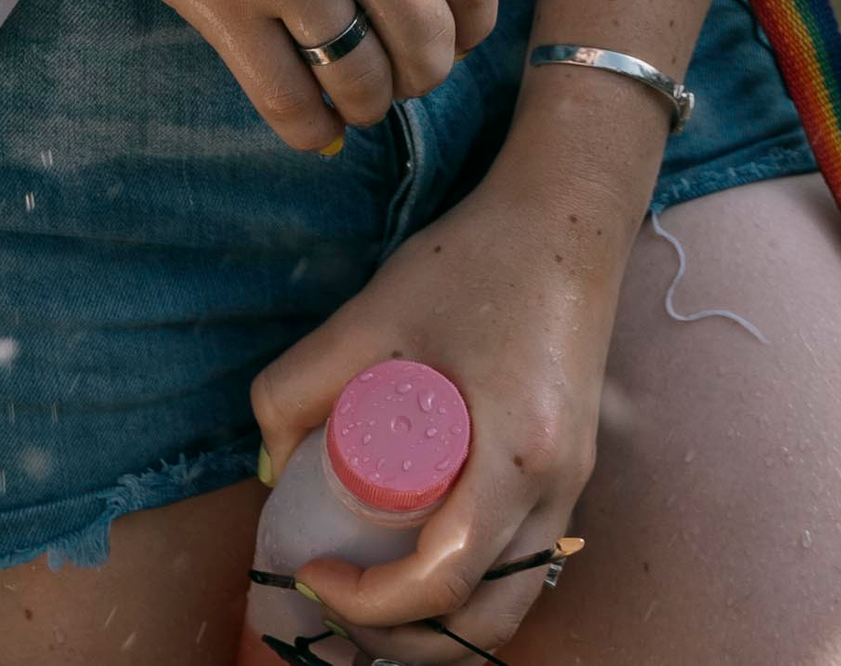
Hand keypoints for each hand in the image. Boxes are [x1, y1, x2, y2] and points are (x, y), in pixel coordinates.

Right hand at [73, 0, 497, 149]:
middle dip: (422, 74)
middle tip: (399, 71)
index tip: (454, 39)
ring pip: (364, 83)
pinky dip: (311, 128)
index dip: (470, 29)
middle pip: (429, 43)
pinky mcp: (222, 4)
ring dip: (367, 104)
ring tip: (353, 93)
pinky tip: (313, 122)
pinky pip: (288, 100)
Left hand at [251, 140, 641, 658]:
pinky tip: (413, 571)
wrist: (567, 217)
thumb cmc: (477, 258)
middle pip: (484, 623)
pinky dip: (464, 597)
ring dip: (434, 631)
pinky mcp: (569, 479)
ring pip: (508, 609)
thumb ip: (302, 383)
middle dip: (396, 642)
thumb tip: (268, 468)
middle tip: (327, 609)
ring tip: (363, 607)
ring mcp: (572, 490)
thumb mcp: (373, 310)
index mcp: (517, 450)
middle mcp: (558, 489)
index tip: (309, 574)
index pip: (442, 579)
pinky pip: (519, 572)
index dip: (367, 604)